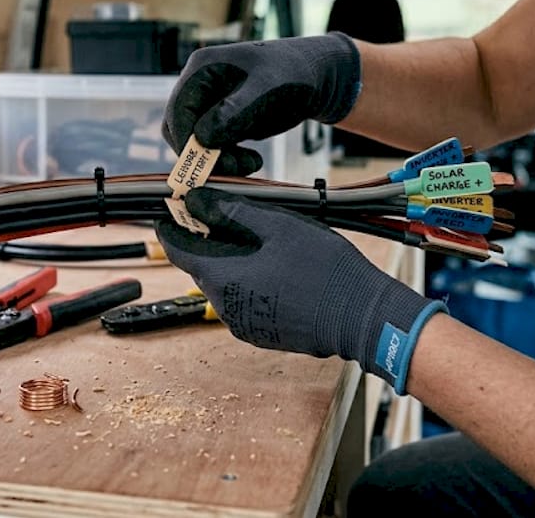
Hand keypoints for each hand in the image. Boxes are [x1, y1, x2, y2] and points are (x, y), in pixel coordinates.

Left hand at [155, 187, 444, 392]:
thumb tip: (194, 200)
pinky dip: (248, 280)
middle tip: (226, 211)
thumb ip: (231, 212)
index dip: (172, 225)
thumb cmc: (324, 268)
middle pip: (201, 265)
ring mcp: (244, 325)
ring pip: (224, 283)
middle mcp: (225, 307)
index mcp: (222, 278)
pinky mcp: (263, 334)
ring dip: (231, 259)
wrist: (362, 318)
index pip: (177, 249)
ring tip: (259, 236)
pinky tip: (274, 264)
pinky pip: (244, 300)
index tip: (175, 206)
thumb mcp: (277, 226)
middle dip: (207, 238)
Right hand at [162, 33, 360, 174]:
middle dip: (202, 153)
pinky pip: (214, 148)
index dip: (186, 140)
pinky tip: (252, 162)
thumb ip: (234, 111)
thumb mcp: (267, 88)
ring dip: (218, 161)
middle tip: (233, 167)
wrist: (317, 79)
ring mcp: (211, 105)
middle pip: (181, 129)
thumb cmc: (294, 73)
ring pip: (197, 143)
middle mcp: (201, 87)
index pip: (178, 110)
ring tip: (250, 164)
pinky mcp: (223, 122)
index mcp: (202, 69)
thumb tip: (202, 137)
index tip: (206, 163)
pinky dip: (229, 160)